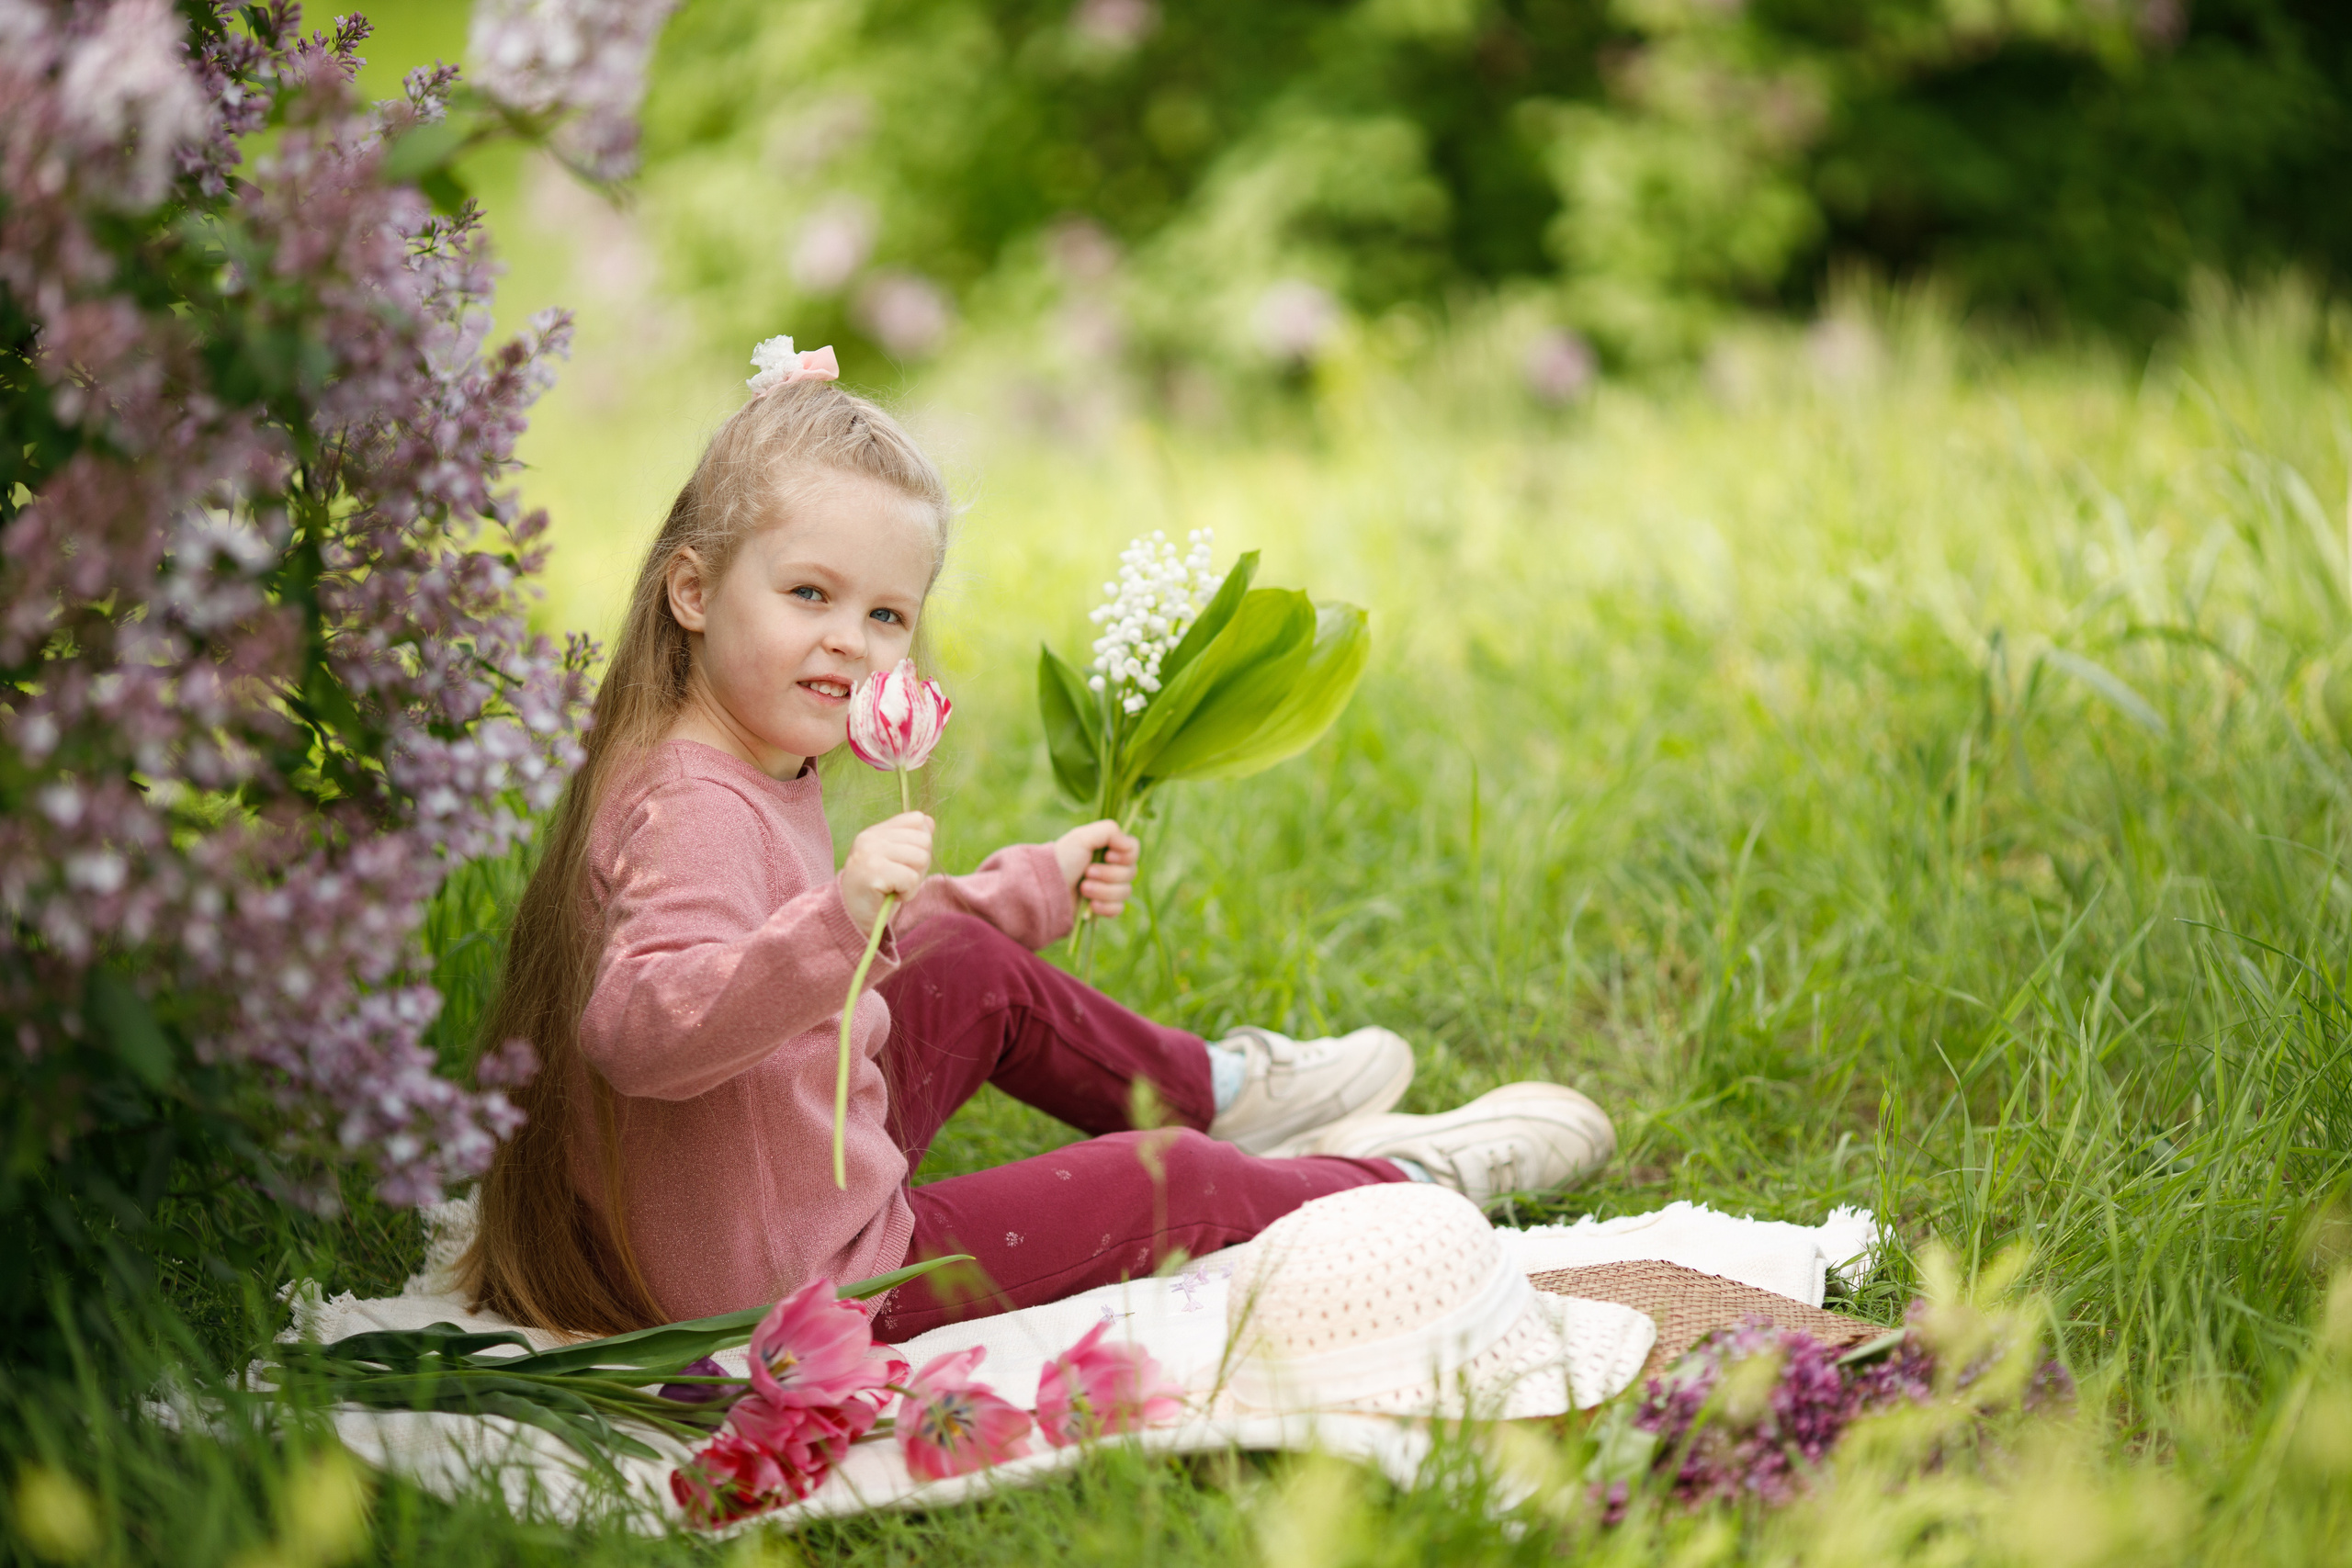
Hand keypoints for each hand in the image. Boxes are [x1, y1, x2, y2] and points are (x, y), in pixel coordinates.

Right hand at [842, 811, 931, 929]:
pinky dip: (908, 893)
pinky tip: (891, 895)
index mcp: (875, 832)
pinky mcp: (873, 871)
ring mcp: (870, 853)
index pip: (917, 820)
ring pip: (921, 858)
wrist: (852, 920)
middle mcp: (870, 838)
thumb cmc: (877, 892)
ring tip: (895, 888)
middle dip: (919, 866)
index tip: (904, 864)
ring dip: (914, 881)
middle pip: (924, 841)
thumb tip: (930, 822)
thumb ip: (910, 841)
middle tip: (899, 881)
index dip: (921, 845)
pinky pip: (911, 878)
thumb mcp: (895, 861)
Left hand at [1054, 820, 1139, 919]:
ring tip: (1083, 889)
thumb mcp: (1082, 837)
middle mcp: (1111, 867)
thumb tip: (1128, 844)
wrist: (1046, 889)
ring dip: (1103, 890)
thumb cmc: (1062, 859)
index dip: (1125, 855)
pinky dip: (1105, 907)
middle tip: (1087, 873)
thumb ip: (1109, 831)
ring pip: (1125, 892)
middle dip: (1108, 874)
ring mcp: (1108, 888)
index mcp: (1108, 848)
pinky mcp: (1103, 907)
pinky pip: (1118, 909)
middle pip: (1131, 872)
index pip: (1134, 849)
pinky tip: (1091, 905)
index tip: (1108, 855)